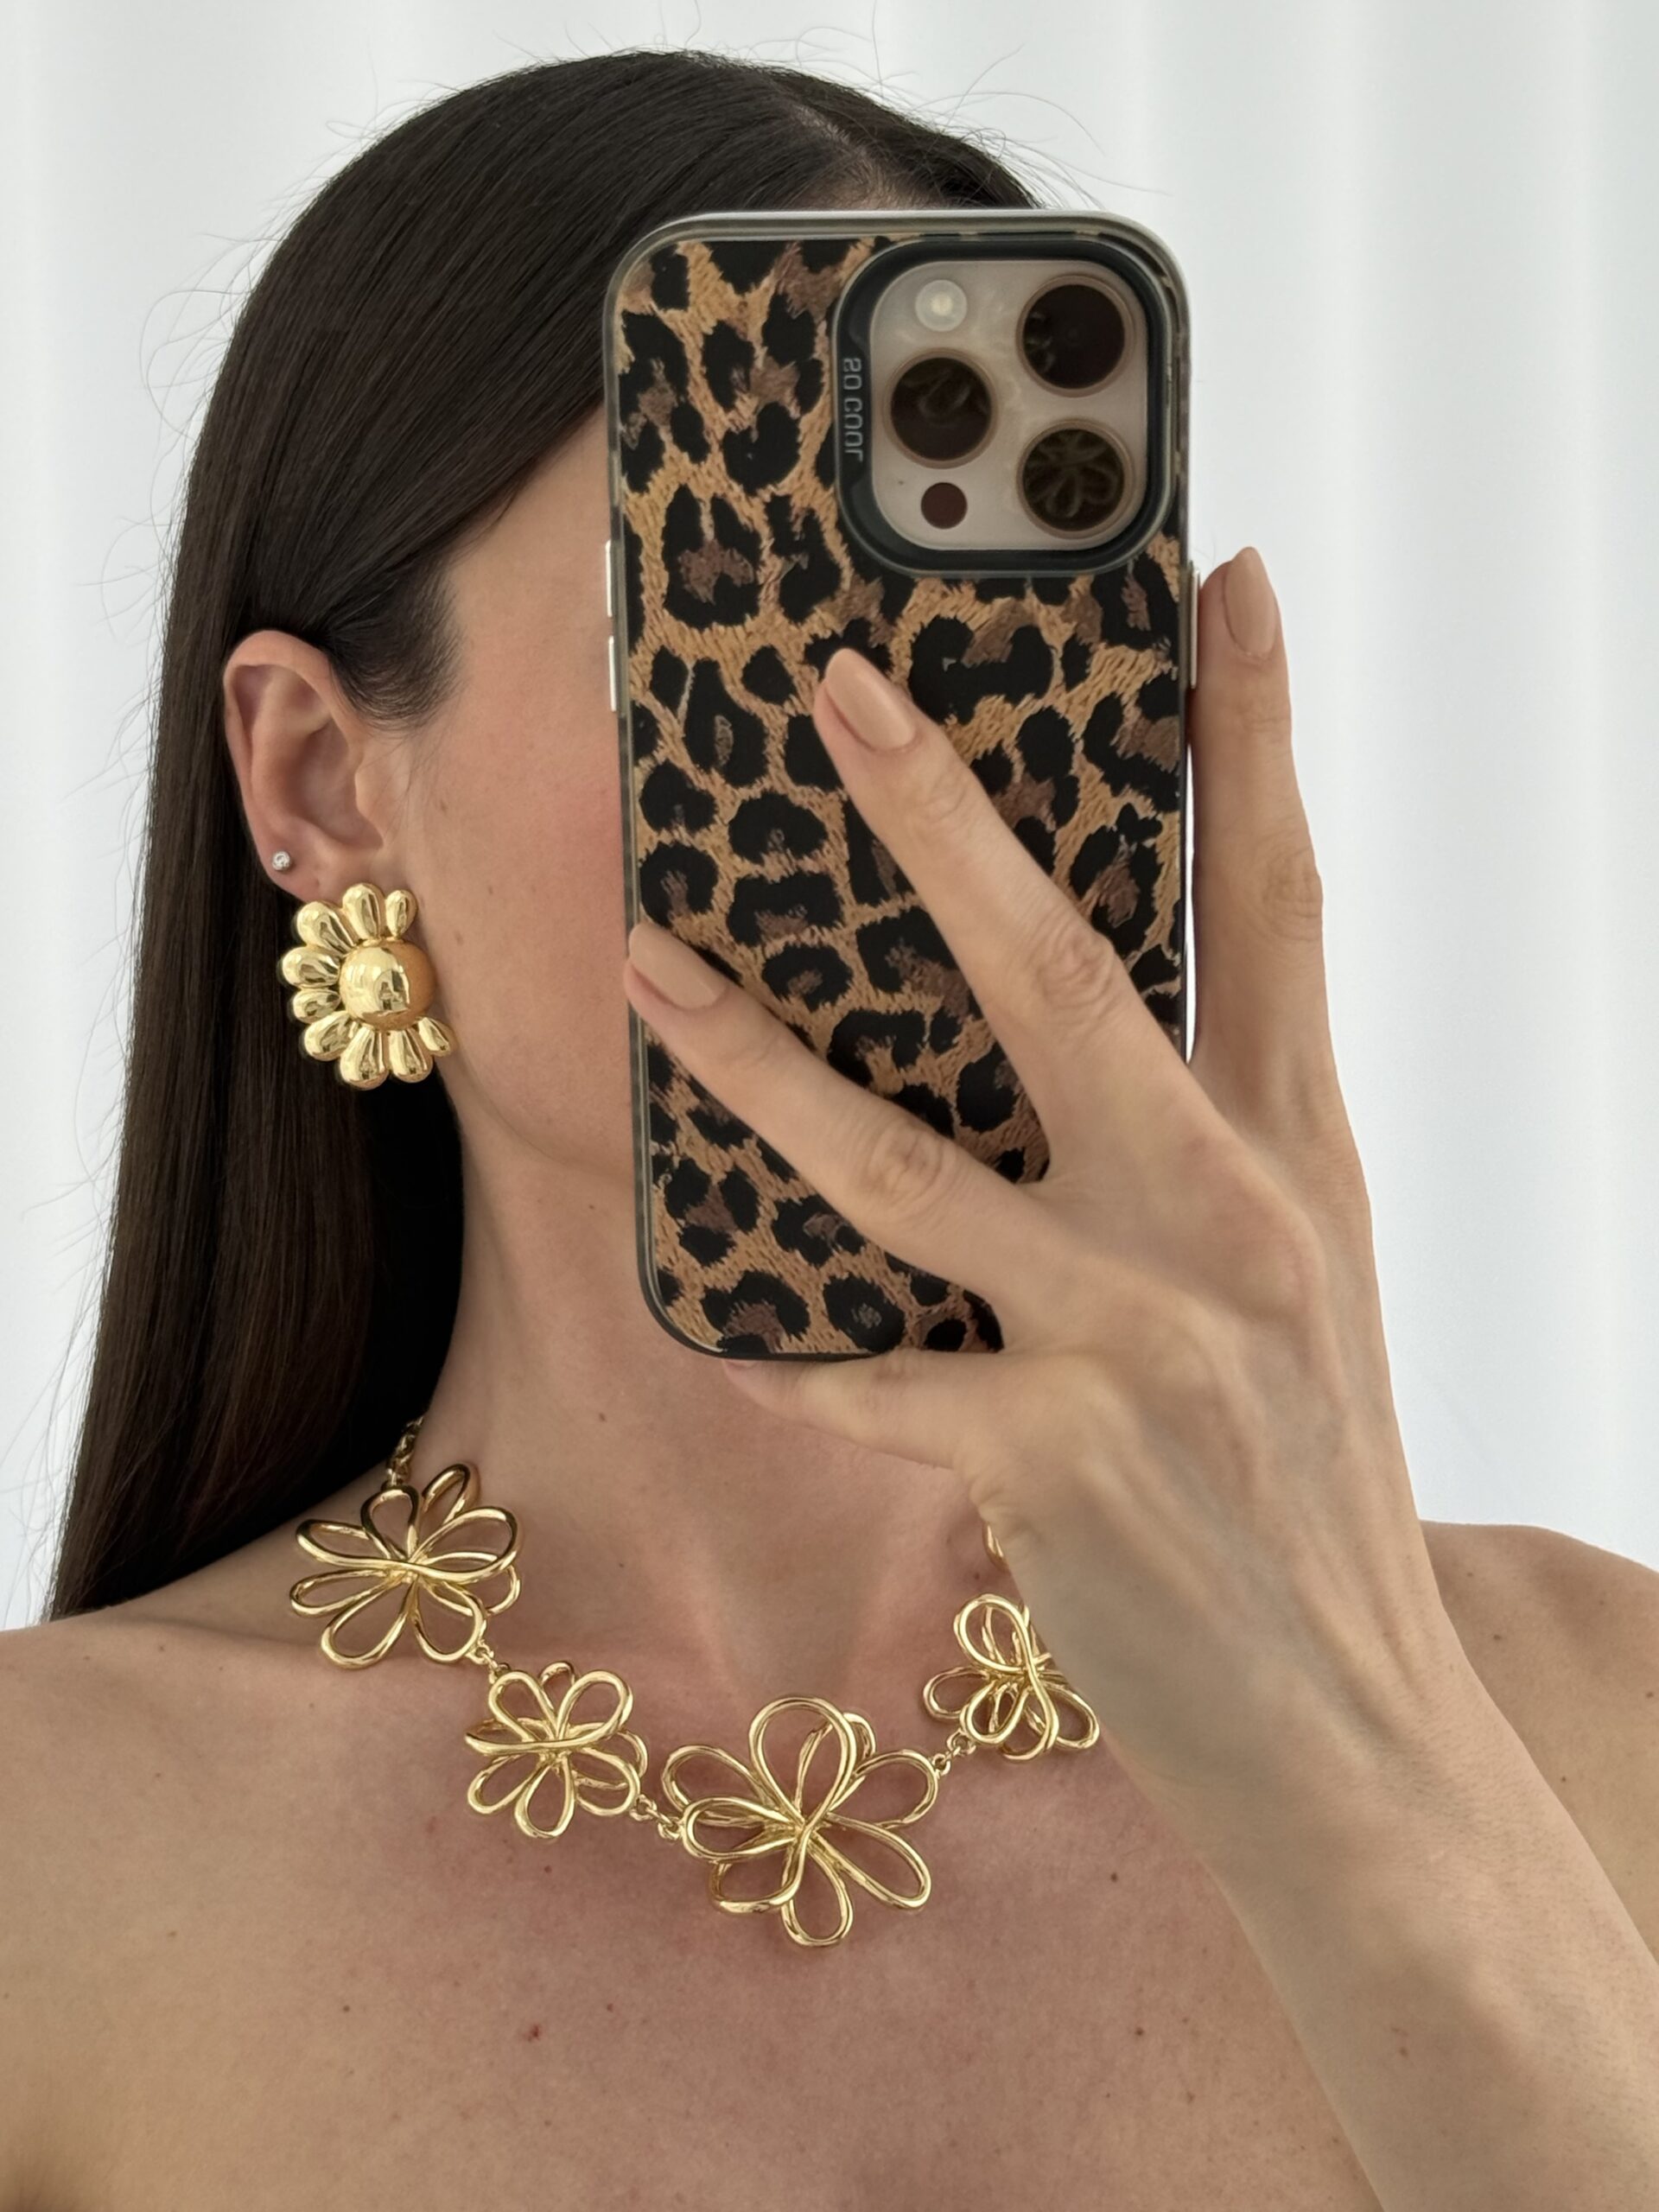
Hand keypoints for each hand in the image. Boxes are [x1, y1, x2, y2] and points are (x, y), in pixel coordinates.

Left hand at [618, 546, 1473, 1861]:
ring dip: (757, 1061)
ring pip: (904, 1165)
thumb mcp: (1299, 1277)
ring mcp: (1137, 1338)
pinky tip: (709, 1321)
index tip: (1220, 575)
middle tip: (840, 688)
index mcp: (1299, 1151)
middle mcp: (1227, 1216)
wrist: (1351, 1725)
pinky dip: (785, 1352)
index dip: (1249, 732)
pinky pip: (869, 1380)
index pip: (1275, 902)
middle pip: (1065, 972)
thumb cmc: (1305, 1480)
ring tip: (648, 966)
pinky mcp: (1051, 1462)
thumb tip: (1081, 1014)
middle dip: (942, 818)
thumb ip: (1204, 1139)